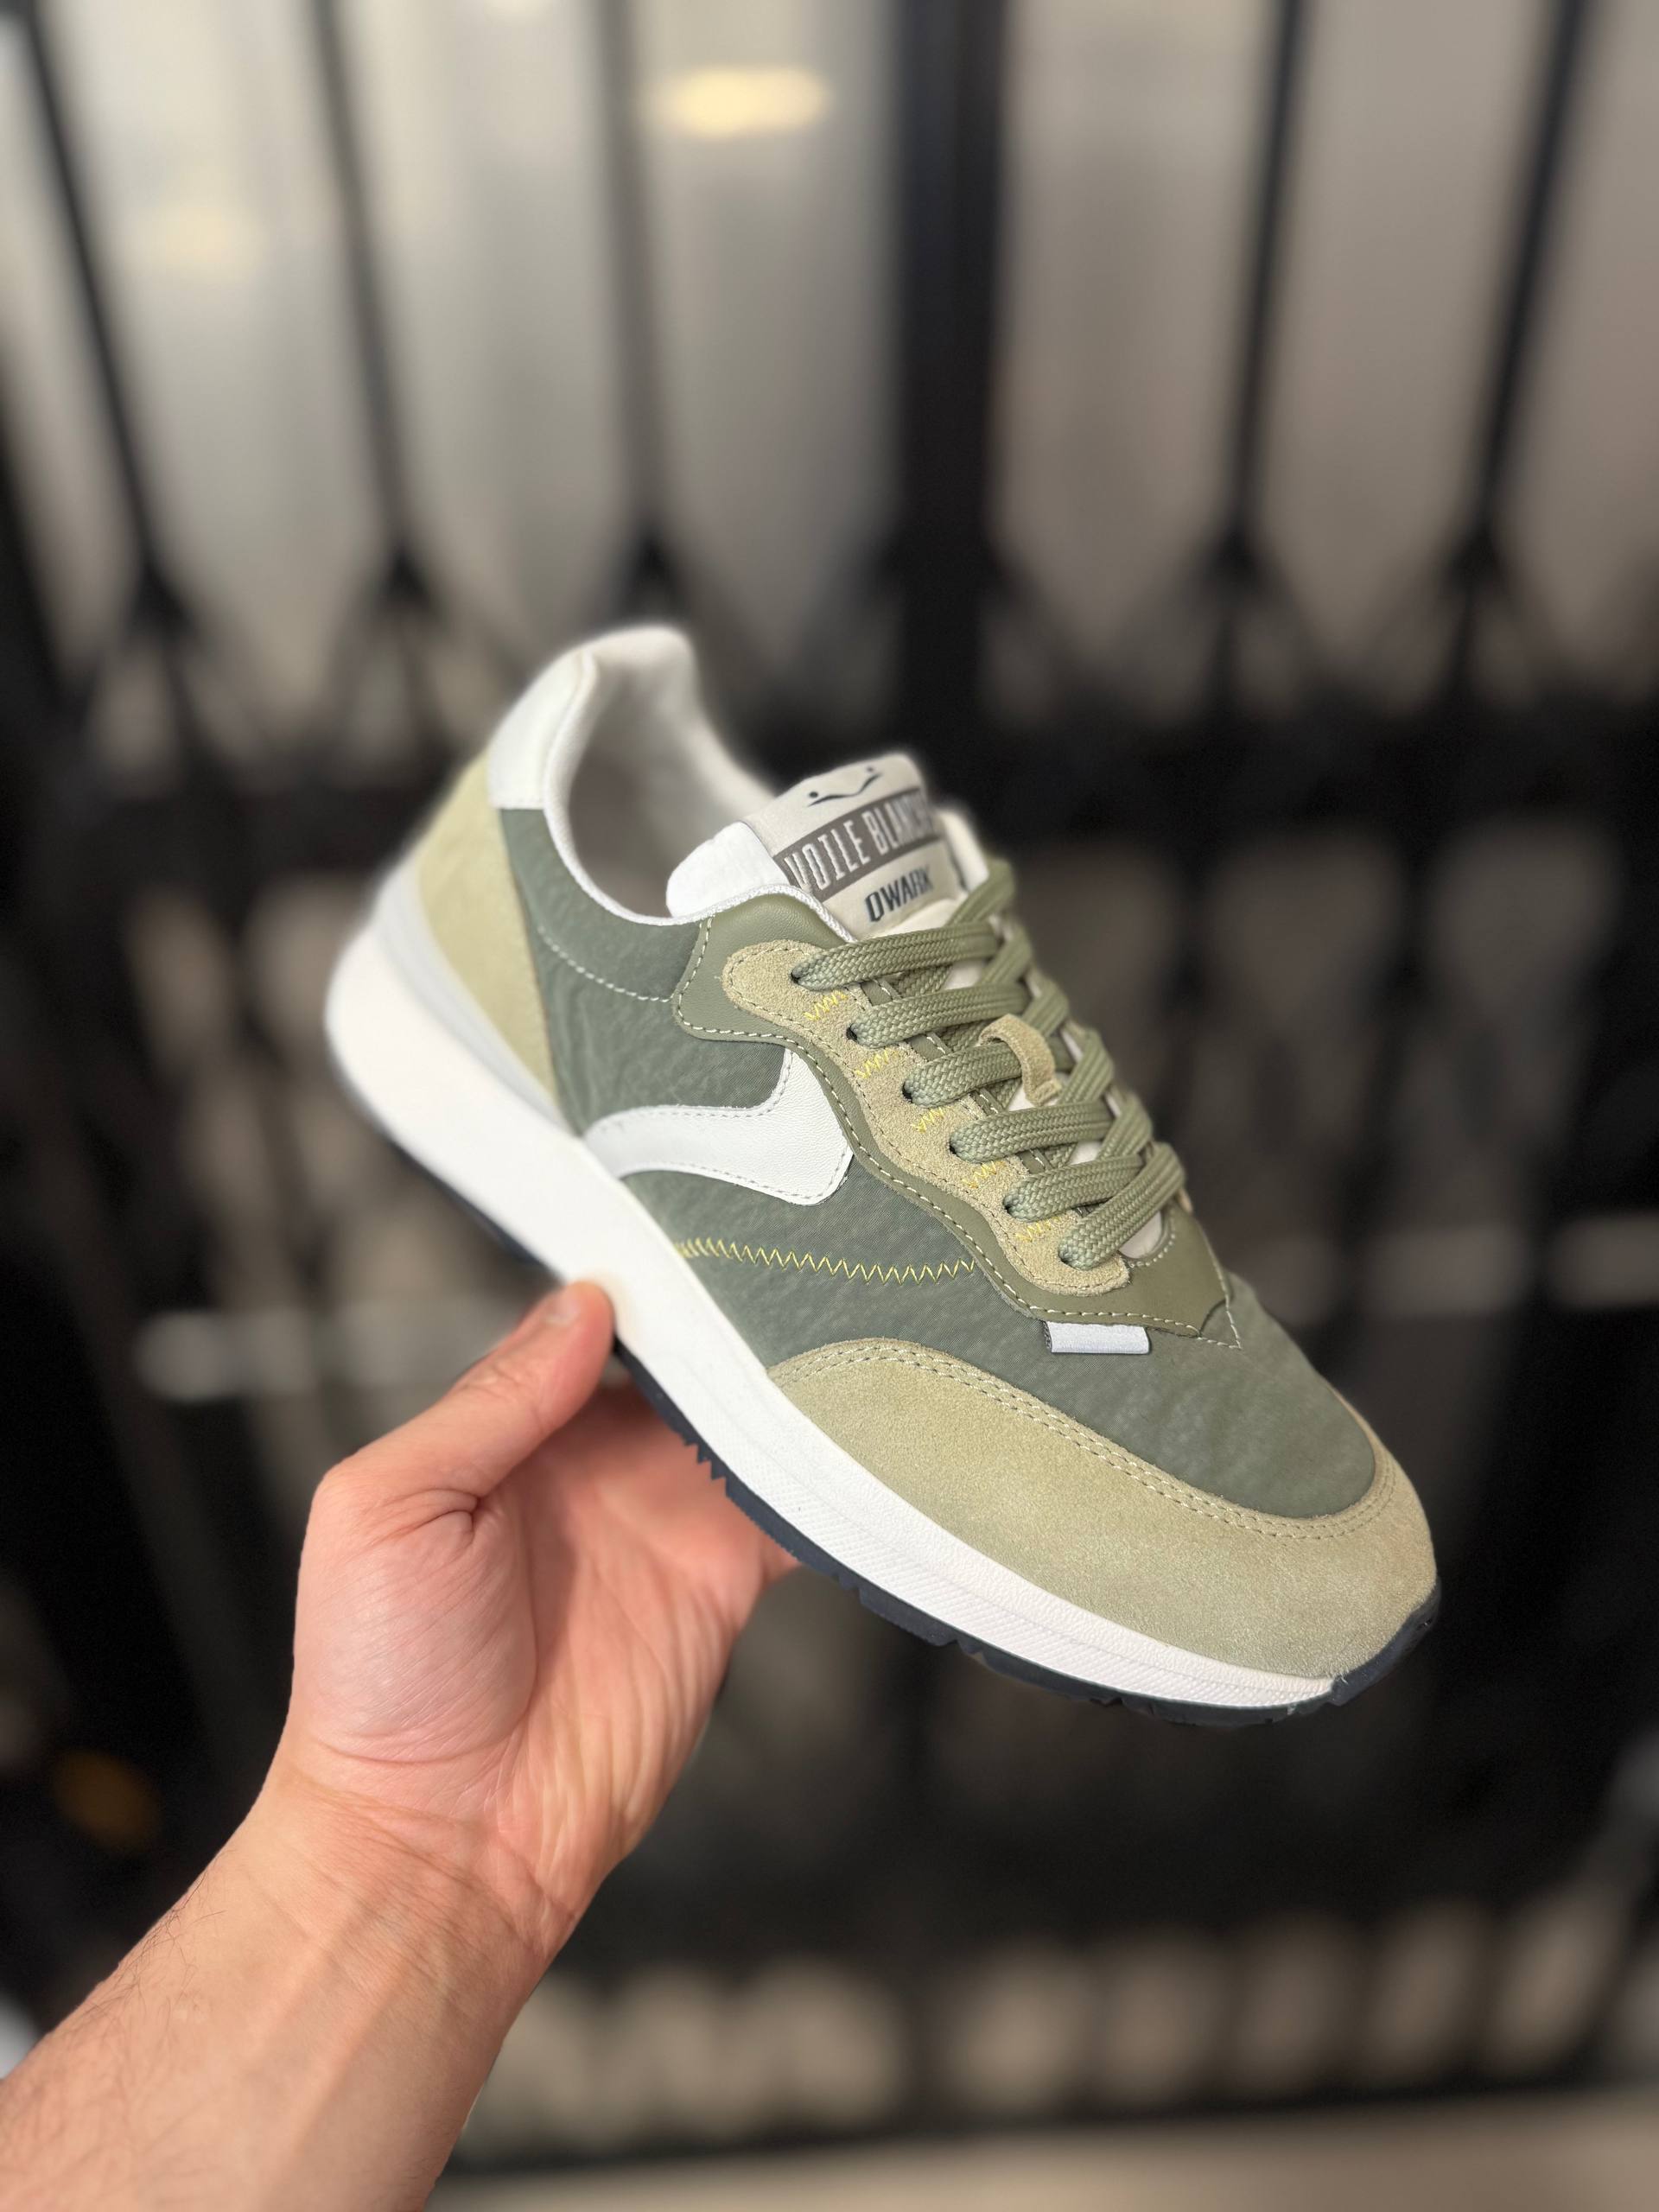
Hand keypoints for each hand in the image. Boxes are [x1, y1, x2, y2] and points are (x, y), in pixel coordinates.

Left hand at [267, 1283, 791, 1967]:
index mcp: (503, 1436)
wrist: (439, 1841)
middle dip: (729, 1319)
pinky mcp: (719, 1589)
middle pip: (680, 1366)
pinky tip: (860, 1428)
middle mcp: (588, 1469)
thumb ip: (490, 1401)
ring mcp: (659, 1527)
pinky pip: (787, 1515)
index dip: (637, 1282)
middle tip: (791, 1256)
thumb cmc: (378, 1682)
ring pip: (744, 1425)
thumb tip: (582, 1305)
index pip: (586, 1328)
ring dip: (786, 1384)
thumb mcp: (390, 1507)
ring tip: (844, 1317)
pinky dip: (827, 1476)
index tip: (693, 1229)